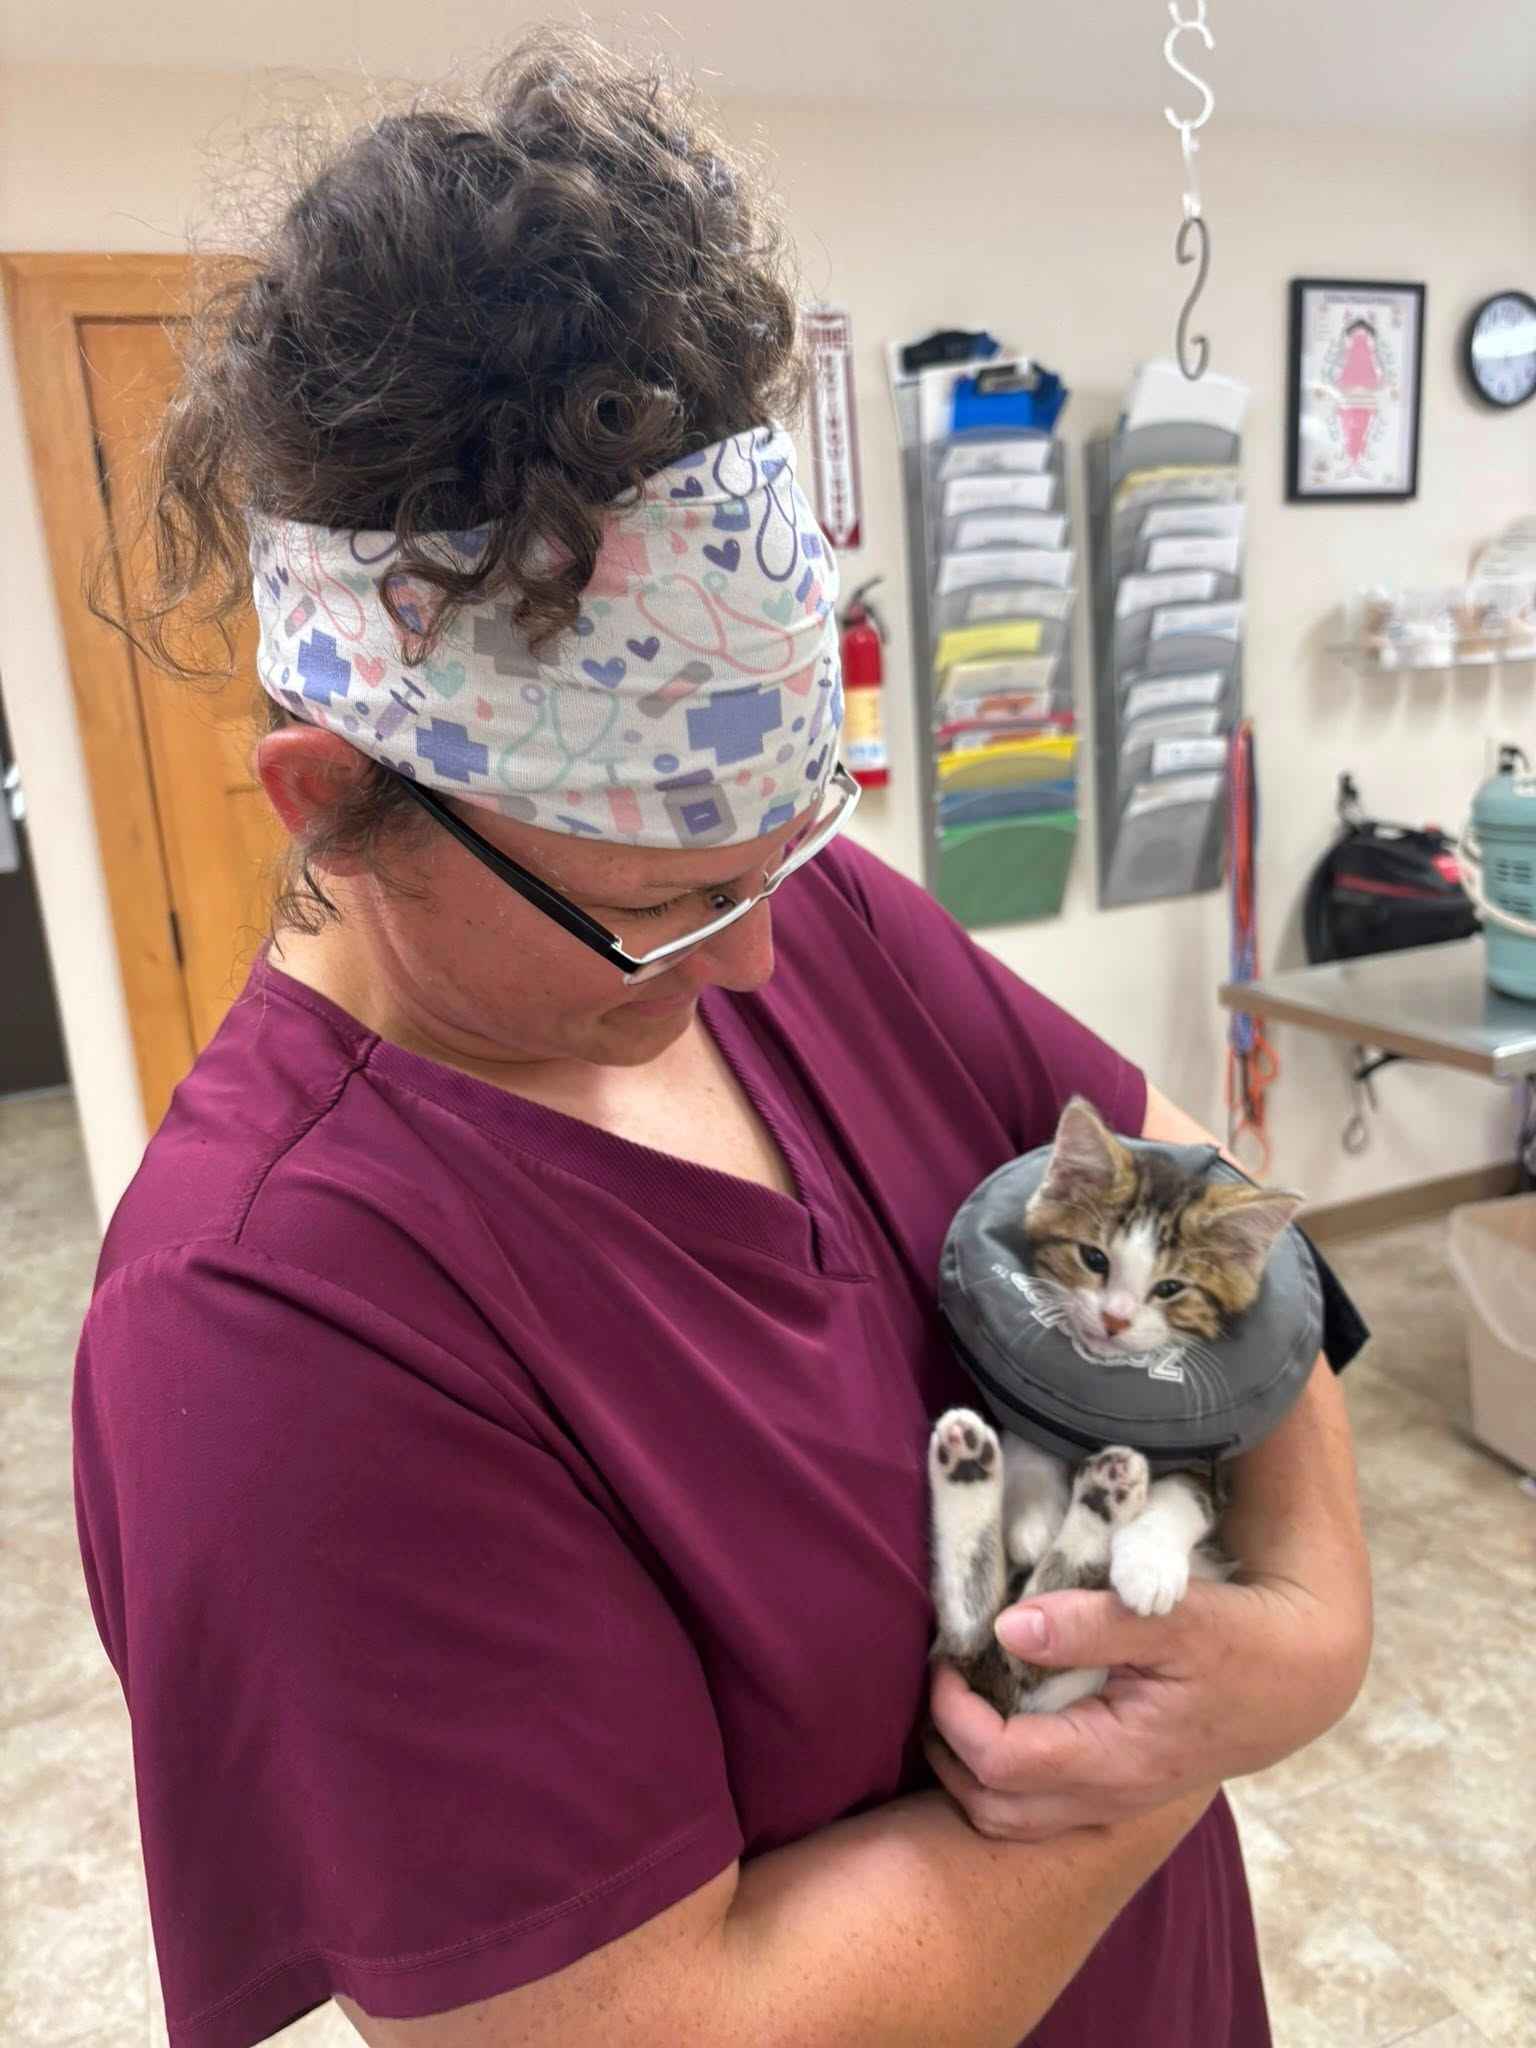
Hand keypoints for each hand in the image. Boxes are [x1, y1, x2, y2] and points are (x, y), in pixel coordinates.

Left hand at [925, 1569, 1367, 1843]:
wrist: (1303, 1675)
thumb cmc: (1242, 1640)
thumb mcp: (1173, 1616)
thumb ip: (1090, 1622)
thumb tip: (1007, 1628)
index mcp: (1114, 1759)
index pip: (999, 1762)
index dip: (953, 1712)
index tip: (945, 1657)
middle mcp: (1109, 1796)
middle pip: (991, 1808)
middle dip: (947, 1749)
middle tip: (942, 1681)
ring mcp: (1116, 1799)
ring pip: (1012, 1817)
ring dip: (971, 1766)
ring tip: (962, 1696)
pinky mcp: (1122, 1786)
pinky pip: (1042, 1803)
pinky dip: (1006, 1769)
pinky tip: (1008, 1710)